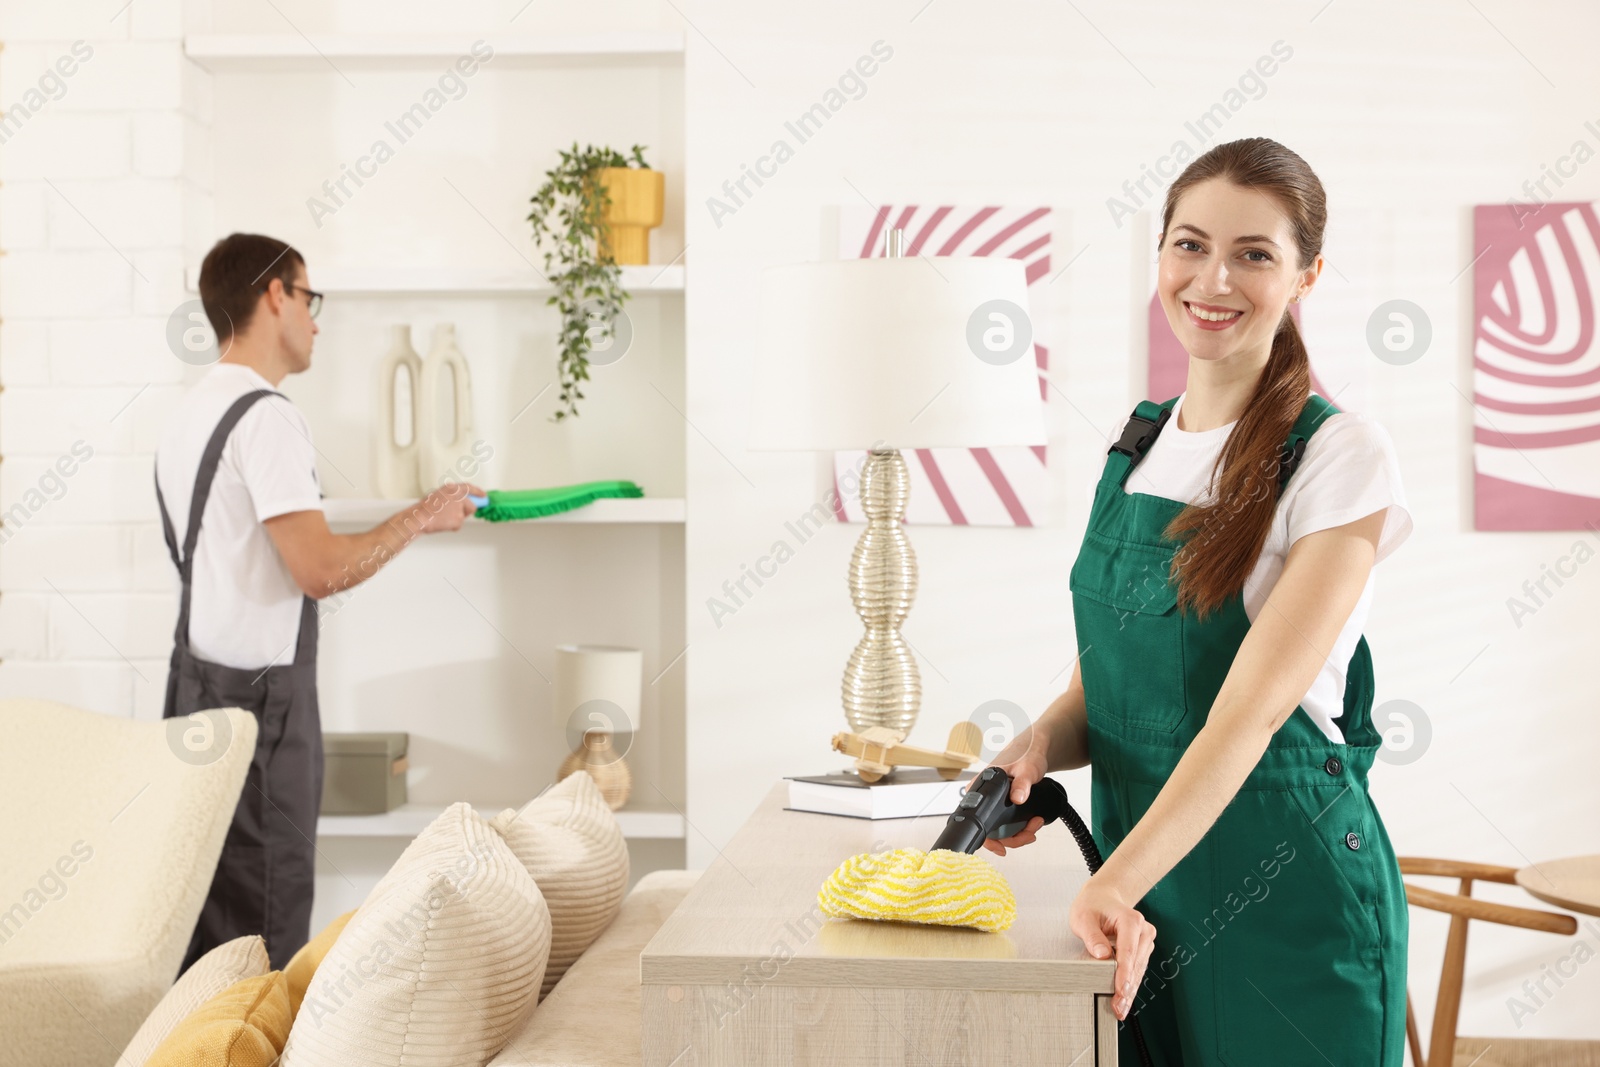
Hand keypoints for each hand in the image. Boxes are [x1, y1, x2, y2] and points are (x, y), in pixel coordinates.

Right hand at [410, 482, 483, 533]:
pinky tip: (442, 523)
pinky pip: (458, 524)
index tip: (484, 495)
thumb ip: (451, 497)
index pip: (470, 488)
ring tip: (442, 518)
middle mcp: (458, 496)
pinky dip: (451, 526)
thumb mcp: (438, 495)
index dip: (478, 492)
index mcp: (452, 488)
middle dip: (466, 512)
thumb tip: (460, 504)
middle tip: (455, 514)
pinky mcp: (459, 518)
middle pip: (471, 506)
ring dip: (456, 519)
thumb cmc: (425, 508)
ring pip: (463, 517)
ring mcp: (459, 507)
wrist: (420, 517)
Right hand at [975, 722, 1051, 856]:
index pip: (974, 819)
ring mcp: (993, 803)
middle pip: (990, 831)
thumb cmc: (1026, 754)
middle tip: (1030, 834)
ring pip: (1000, 831)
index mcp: (980, 786)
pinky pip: (1008, 825)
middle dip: (1012, 838)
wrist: (1034, 749)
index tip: (1001, 848)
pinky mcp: (1003, 806)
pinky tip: (1031, 824)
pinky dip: (1021, 829)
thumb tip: (1017, 798)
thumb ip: (1022, 783)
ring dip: (1019, 834)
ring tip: (1034, 826)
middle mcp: (984, 797)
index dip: (988, 838)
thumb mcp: (1027, 769)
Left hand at [1069, 876, 1155, 1020]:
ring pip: (1139, 970)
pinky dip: (1130, 984)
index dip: (1124, 974)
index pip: (1128, 952)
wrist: (1103, 897)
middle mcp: (1143, 930)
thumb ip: (1092, 936)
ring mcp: (1145, 940)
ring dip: (1130, 991)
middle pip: (1135, 965)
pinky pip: (1137, 969)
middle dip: (1127, 988)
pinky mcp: (1143, 949)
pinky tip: (1124, 999)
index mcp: (1131, 920)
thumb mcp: (1083, 918)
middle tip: (1118, 1008)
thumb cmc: (1092, 906)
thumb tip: (1102, 956)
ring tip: (1120, 1009)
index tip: (1120, 991)